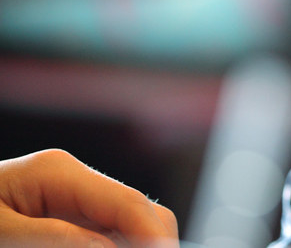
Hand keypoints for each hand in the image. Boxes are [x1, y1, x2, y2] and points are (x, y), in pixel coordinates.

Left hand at [0, 149, 177, 246]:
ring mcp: (72, 197)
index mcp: (60, 173)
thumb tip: (112, 247)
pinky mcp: (65, 216)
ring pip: (128, 224)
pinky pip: (104, 232)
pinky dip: (113, 245)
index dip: (154, 236)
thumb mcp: (1, 234)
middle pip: (139, 211)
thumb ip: (58, 239)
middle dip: (150, 241)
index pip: (129, 203)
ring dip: (133, 244)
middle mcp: (74, 179)